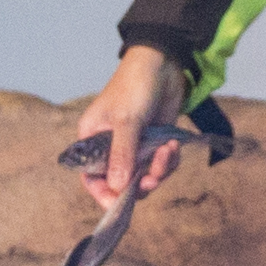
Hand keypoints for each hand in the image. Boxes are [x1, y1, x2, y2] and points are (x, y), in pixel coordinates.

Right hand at [70, 49, 187, 209]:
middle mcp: (111, 145)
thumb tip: (117, 187)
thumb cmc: (135, 85)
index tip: (119, 204)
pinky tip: (173, 144)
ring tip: (168, 151)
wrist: (164, 62)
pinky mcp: (154, 143)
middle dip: (140, 183)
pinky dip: (169, 160)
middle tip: (154, 177)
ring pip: (145, 175)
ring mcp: (134, 145)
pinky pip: (160, 165)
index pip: (91, 176)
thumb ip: (122, 155)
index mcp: (93, 138)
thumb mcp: (127, 121)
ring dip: (159, 170)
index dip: (103, 193)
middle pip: (122, 182)